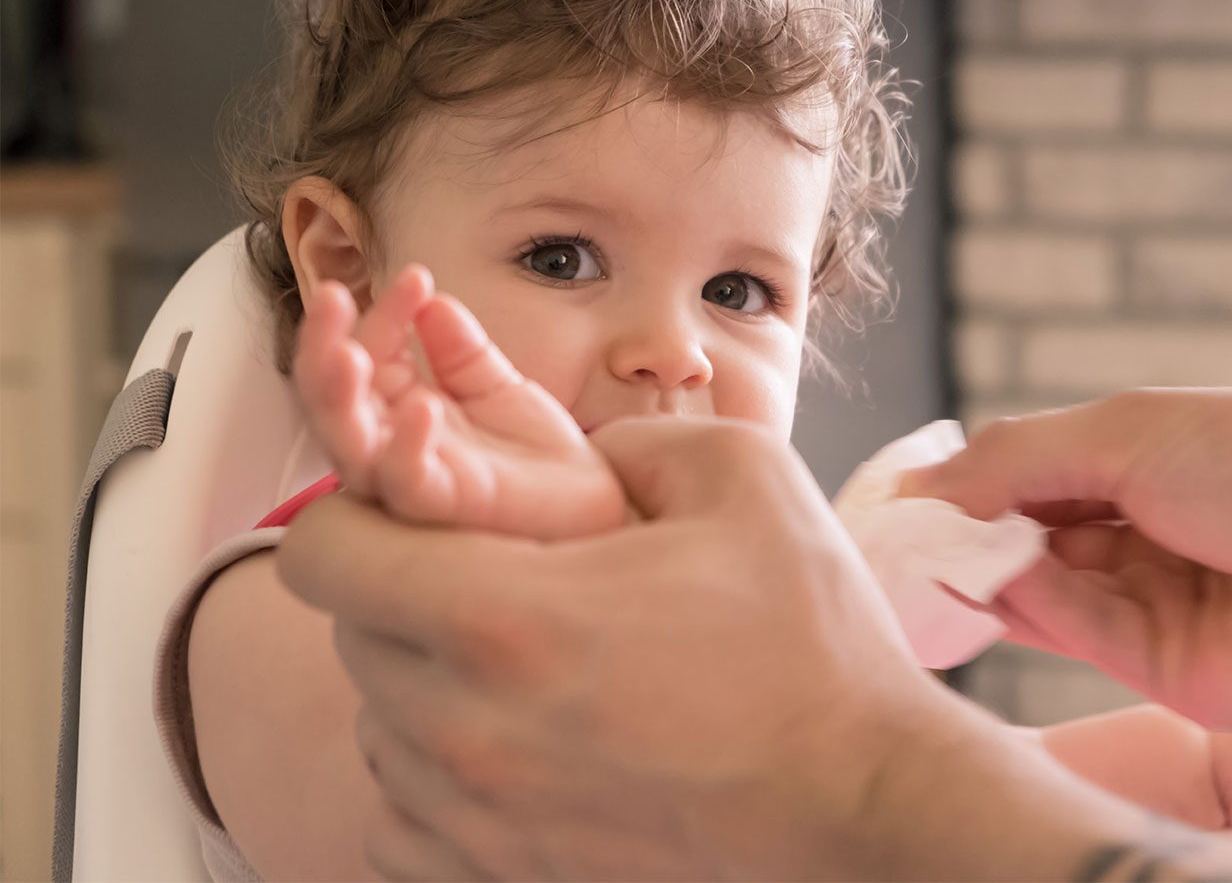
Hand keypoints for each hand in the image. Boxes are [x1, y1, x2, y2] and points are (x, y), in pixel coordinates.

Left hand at [277, 416, 1231, 881]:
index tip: (413, 506)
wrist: (866, 802)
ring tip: (527, 660)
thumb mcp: (743, 476)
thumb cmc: (814, 646)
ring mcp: (478, 821)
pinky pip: (403, 817)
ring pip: (374, 727)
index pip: (322, 553)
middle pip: (346, 637)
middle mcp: (465, 733)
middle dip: (401, 588)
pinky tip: (522, 741)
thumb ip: (626, 436)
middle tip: (497, 574)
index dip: (355, 511)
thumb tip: (569, 459)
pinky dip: (438, 771)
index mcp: (505, 617)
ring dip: (423, 679)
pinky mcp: (503, 877)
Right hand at [292, 265, 626, 537]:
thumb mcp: (496, 384)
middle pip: (329, 399)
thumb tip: (431, 298)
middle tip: (329, 295)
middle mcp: (388, 445)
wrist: (590, 503)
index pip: (365, 354)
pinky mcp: (441, 508)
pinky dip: (407, 446)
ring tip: (348, 352)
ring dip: (338, 396)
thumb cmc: (535, 452)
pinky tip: (422, 408)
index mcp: (397, 409)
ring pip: (347, 444)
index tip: (416, 277)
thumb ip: (461, 348)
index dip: (382, 314)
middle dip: (321, 345)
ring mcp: (408, 479)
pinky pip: (407, 483)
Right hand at [902, 388, 1231, 729]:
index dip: (968, 488)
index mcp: (1137, 468)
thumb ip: (1013, 459)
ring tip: (929, 554)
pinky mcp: (1151, 666)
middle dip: (964, 536)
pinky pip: (1069, 631)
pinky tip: (988, 580)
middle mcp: (1136, 538)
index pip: (1029, 481)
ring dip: (984, 572)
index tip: (905, 496)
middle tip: (900, 534)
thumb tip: (922, 482)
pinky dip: (1025, 605)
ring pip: (1038, 590)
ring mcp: (1143, 603)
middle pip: (1025, 541)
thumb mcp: (1119, 432)